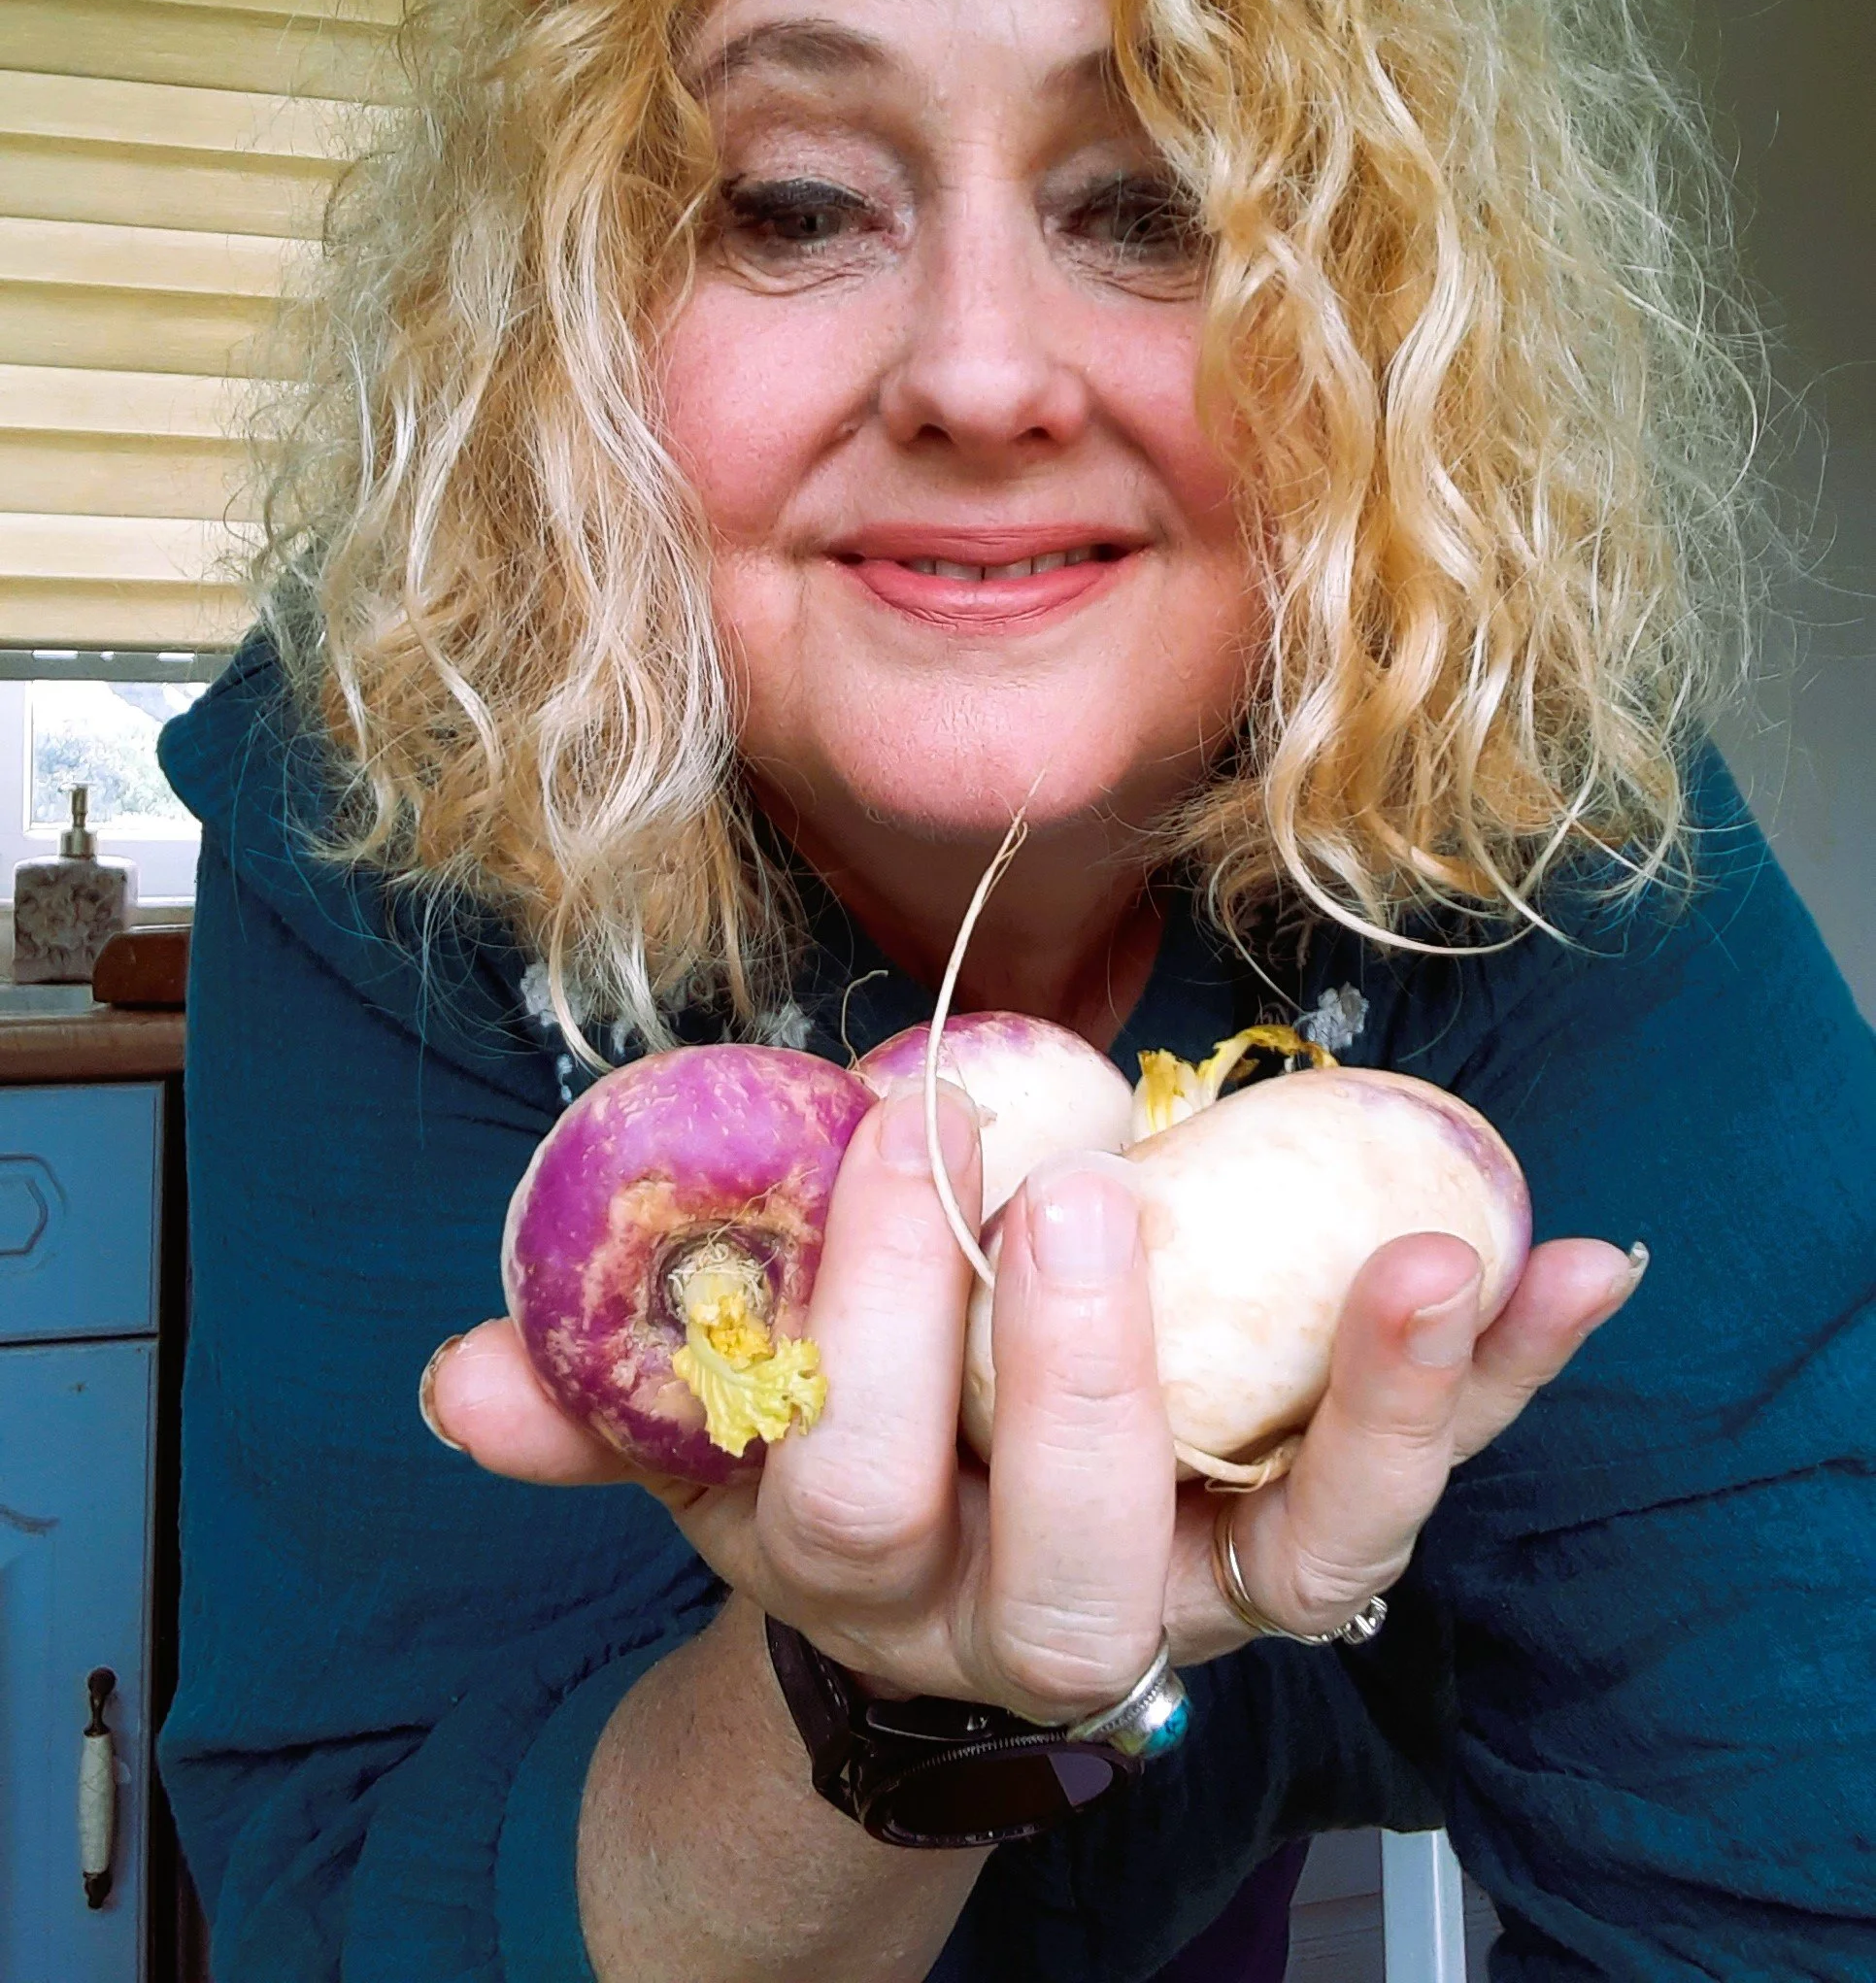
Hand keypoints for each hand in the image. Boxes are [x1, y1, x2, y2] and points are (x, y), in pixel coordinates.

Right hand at [426, 1084, 1643, 1715]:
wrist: (950, 1586)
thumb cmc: (830, 1467)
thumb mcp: (702, 1446)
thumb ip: (597, 1410)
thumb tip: (457, 1379)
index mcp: (883, 1580)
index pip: (865, 1492)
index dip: (872, 1322)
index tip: (894, 1127)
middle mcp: (1057, 1619)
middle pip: (1080, 1563)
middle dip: (1069, 1380)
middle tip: (1067, 1192)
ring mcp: (1209, 1587)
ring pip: (1315, 1548)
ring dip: (1389, 1404)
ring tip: (1432, 1252)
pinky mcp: (1319, 1527)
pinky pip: (1424, 1465)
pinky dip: (1506, 1370)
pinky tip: (1580, 1256)